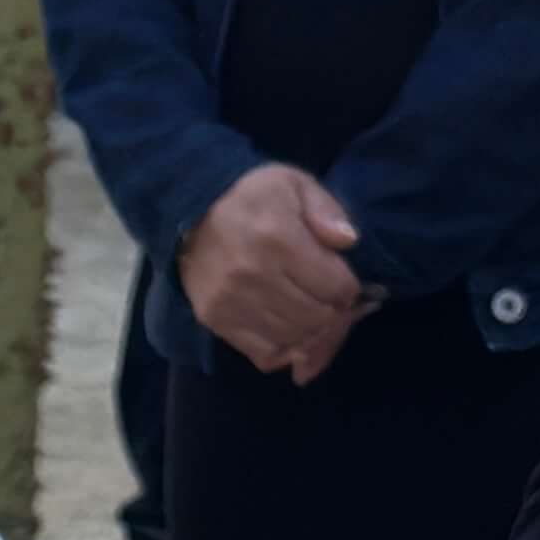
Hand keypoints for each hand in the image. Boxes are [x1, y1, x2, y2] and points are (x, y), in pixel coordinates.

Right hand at [177, 162, 363, 376]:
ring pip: (293, 339)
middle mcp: (254, 277)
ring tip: (310, 314)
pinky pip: (264, 355)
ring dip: (310, 332)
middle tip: (329, 301)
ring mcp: (232, 304)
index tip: (343, 281)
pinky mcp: (217, 322)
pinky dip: (285, 350)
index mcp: (279, 240)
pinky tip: (288, 332)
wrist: (191, 215)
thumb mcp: (295, 184)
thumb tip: (348, 242)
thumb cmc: (251, 196)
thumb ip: (326, 210)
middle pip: (316, 317)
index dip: (348, 288)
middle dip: (333, 312)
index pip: (334, 286)